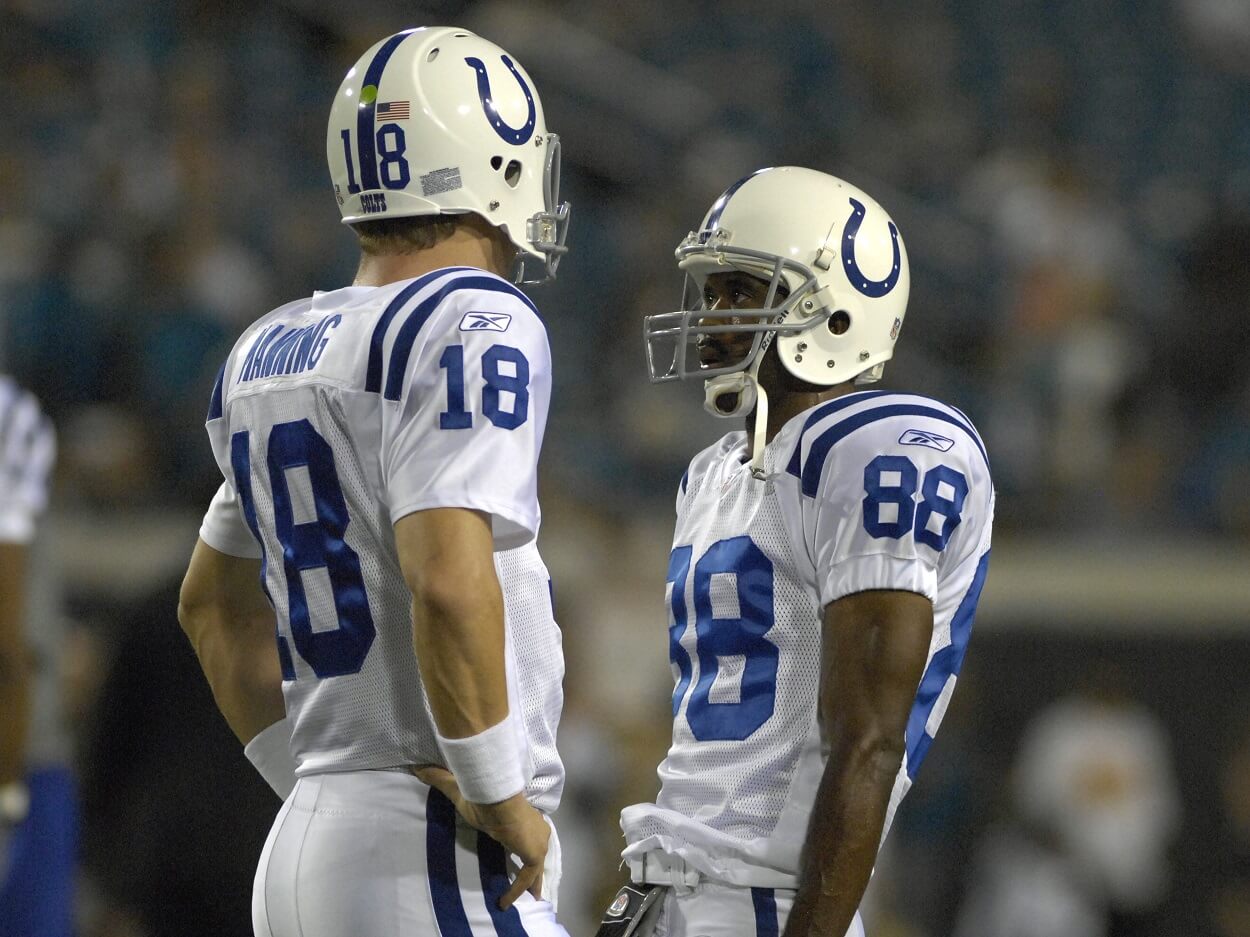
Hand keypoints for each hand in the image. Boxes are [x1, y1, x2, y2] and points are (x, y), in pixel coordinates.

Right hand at [414, 765, 547, 909]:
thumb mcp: (460, 793)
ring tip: (528, 899)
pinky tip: (505, 901)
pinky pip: (528, 876)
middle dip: (534, 867)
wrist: (498, 799)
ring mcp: (538, 842)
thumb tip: (418, 768)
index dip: (524, 842)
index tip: (517, 849)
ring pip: (535, 868)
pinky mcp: (535, 853)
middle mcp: (537, 828)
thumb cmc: (483, 796)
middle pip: (536, 851)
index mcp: (524, 814)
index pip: (528, 831)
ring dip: (531, 883)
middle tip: (532, 884)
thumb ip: (442, 780)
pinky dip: (518, 889)